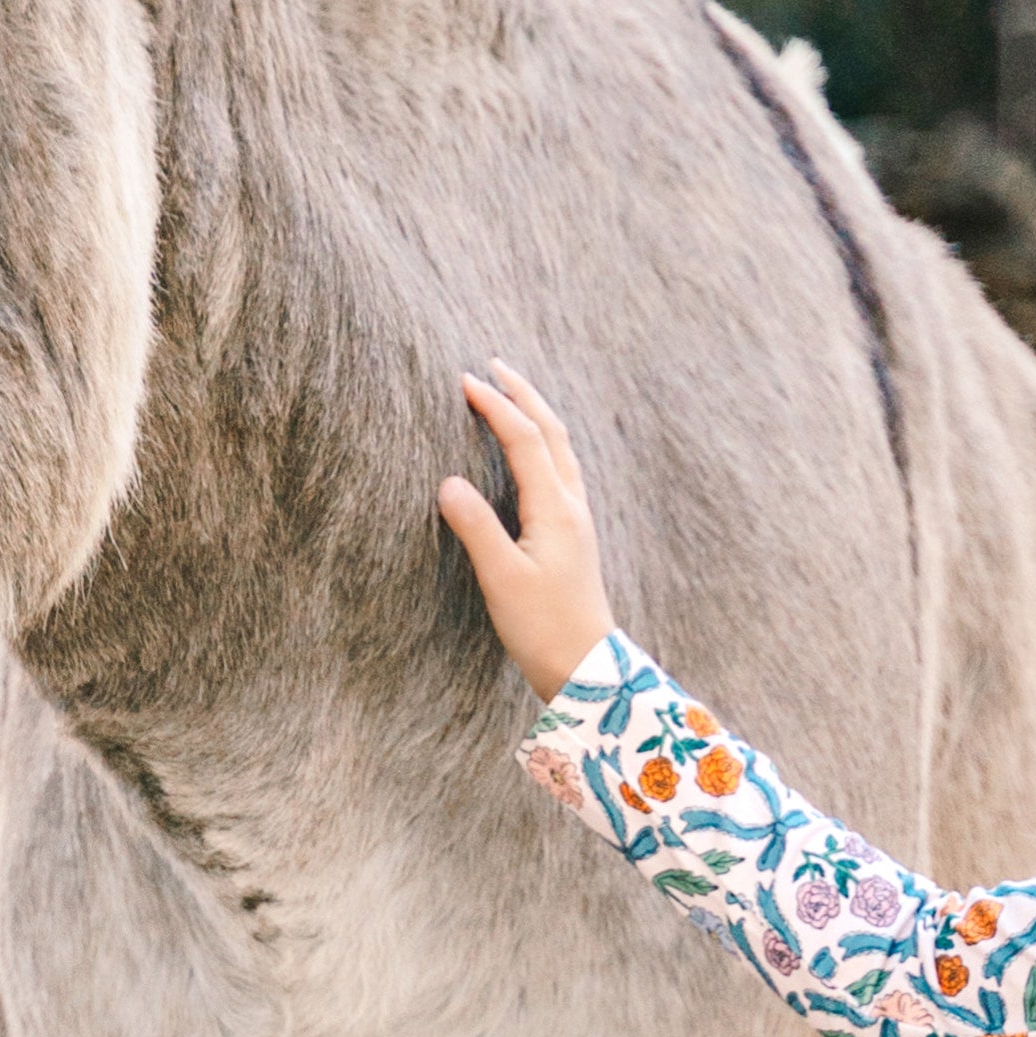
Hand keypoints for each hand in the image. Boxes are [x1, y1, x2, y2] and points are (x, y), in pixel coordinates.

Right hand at [438, 361, 613, 700]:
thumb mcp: (502, 580)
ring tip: (512, 396)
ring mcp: (578, 520)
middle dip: (524, 395)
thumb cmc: (544, 630)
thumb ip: (476, 528)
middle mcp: (572, 506)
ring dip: (537, 415)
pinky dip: (543, 445)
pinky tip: (532, 454)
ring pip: (561, 450)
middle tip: (494, 366)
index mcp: (555, 509)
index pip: (525, 439)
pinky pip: (561, 472)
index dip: (496, 406)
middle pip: (553, 432)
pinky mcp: (574, 537)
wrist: (588, 670)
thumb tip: (448, 482)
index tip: (465, 380)